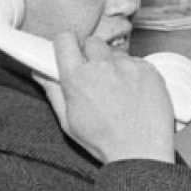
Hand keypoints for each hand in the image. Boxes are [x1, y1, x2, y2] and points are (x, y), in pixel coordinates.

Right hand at [49, 31, 176, 164]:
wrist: (141, 151)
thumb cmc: (104, 141)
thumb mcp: (68, 121)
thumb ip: (53, 92)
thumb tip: (40, 72)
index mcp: (77, 77)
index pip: (66, 40)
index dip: (66, 44)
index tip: (69, 51)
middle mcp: (103, 66)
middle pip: (92, 42)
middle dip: (90, 55)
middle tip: (93, 75)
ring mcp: (129, 65)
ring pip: (116, 53)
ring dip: (113, 64)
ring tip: (116, 90)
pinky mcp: (150, 69)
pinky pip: (137, 61)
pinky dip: (133, 72)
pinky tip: (133, 93)